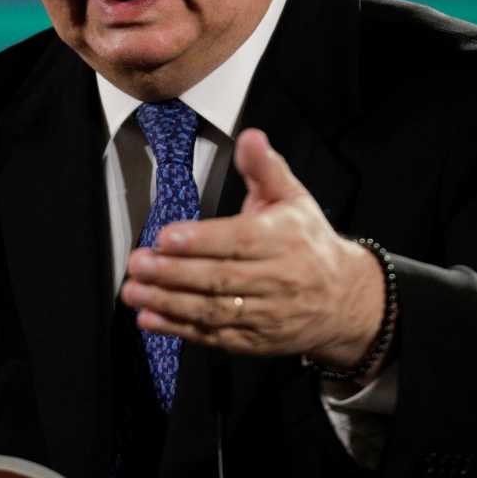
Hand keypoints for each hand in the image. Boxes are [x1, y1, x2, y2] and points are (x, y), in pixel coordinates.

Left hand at [119, 128, 384, 370]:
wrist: (344, 299)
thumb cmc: (307, 240)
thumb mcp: (292, 197)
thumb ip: (265, 168)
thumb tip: (250, 135)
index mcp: (284, 240)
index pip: (239, 241)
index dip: (201, 241)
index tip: (165, 237)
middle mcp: (277, 280)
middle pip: (220, 279)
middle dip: (174, 273)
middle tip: (136, 263)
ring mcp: (266, 314)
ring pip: (214, 311)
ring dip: (169, 303)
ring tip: (133, 291)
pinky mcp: (255, 341)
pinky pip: (215, 338)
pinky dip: (180, 331)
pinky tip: (149, 320)